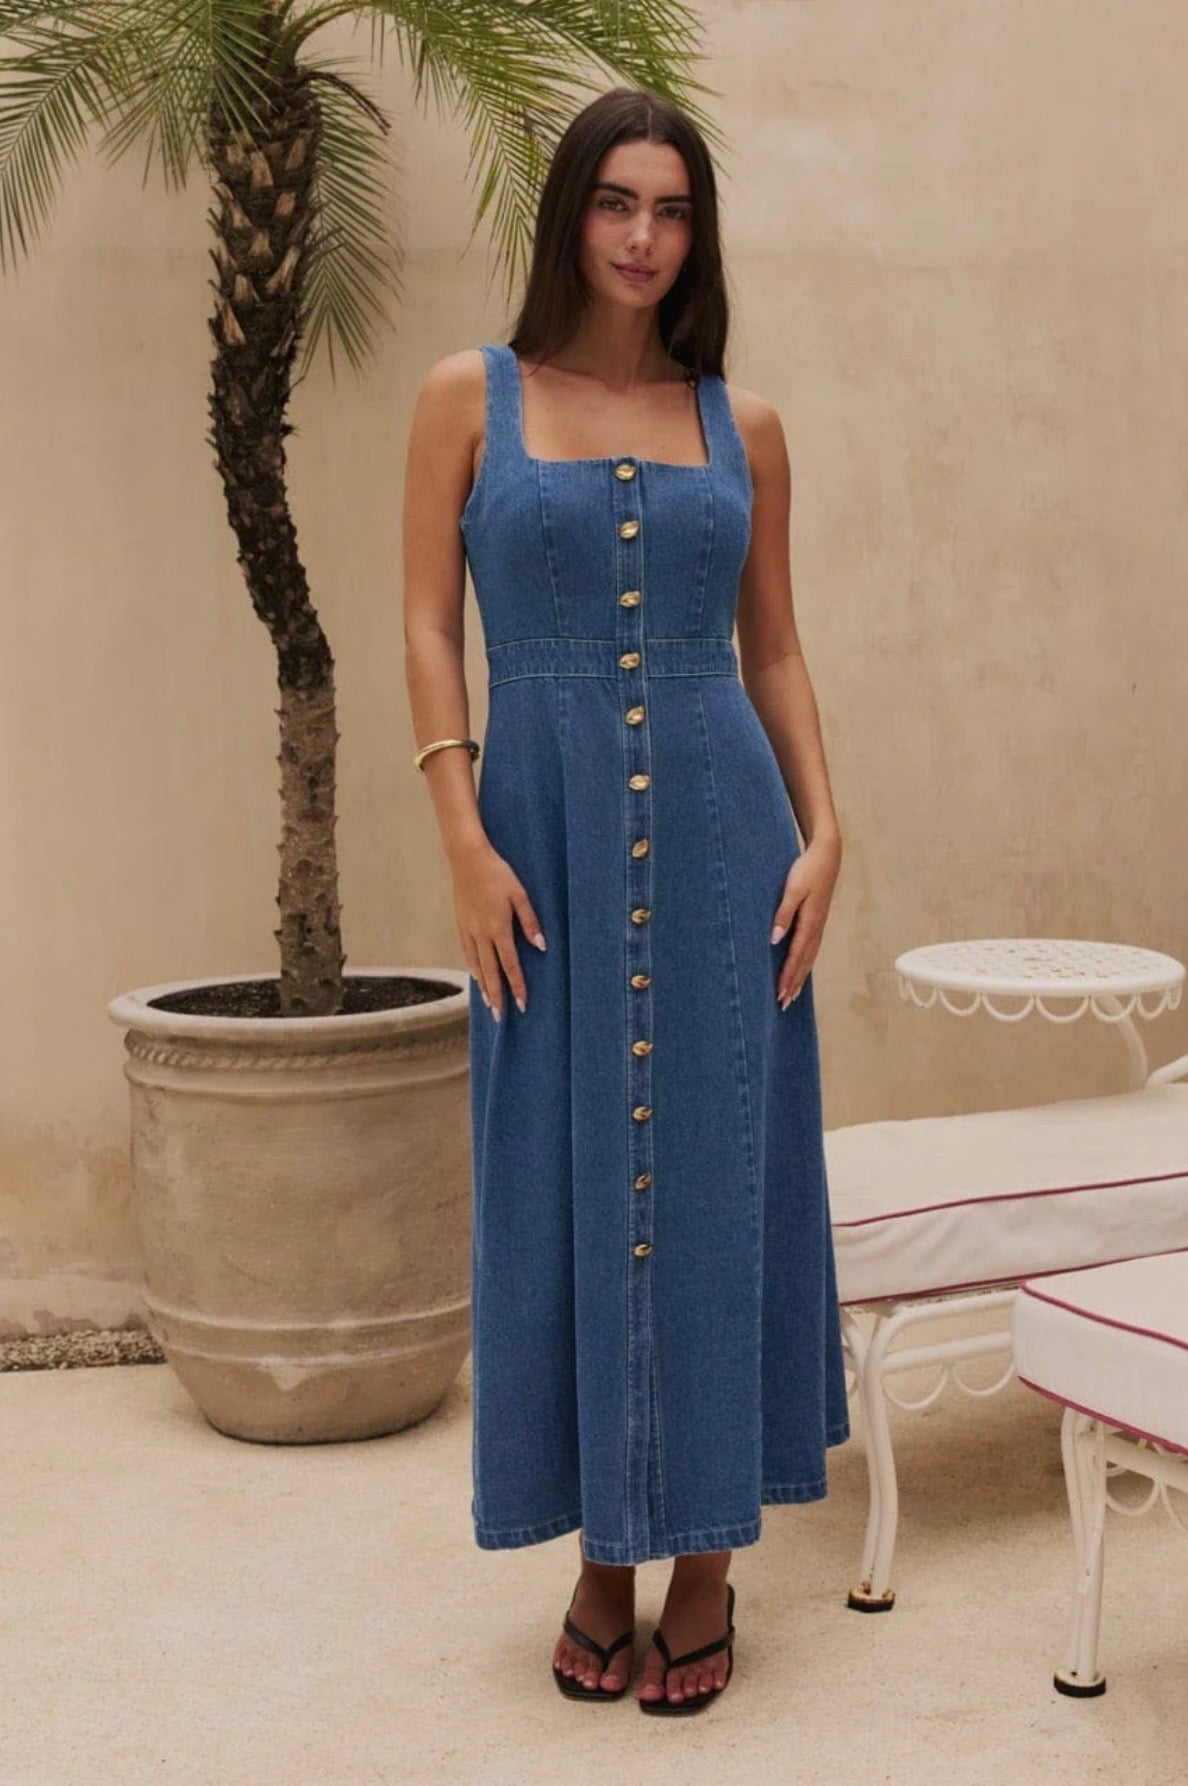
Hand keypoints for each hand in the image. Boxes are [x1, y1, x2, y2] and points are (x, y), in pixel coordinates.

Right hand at [451, 839, 545, 1020]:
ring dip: (483, 985)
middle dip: (497, 995)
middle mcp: (481, 933)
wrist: (466, 858)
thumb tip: (541, 946)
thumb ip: (530, 921)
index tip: (522, 1004)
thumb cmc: (497, 873)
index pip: (509, 964)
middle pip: (490, 971)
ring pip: (476, 964)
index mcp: (498, 928)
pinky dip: (471, 966)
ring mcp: (469, 929)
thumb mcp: (520, 894)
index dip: (517, 986)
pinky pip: (466, 951)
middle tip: (500, 1016)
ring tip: (488, 1003)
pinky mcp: (461, 922)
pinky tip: (475, 975)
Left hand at [769, 833, 840, 1009]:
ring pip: (809, 957)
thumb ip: (783, 914)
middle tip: (784, 1004)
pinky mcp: (818, 920)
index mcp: (809, 922)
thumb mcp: (793, 889)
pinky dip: (805, 963)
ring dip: (800, 976)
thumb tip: (774, 939)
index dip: (787, 976)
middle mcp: (816, 928)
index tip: (780, 993)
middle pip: (804, 962)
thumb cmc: (808, 870)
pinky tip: (801, 969)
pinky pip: (811, 948)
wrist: (827, 855)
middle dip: (794, 983)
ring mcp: (819, 925)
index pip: (796, 955)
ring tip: (791, 994)